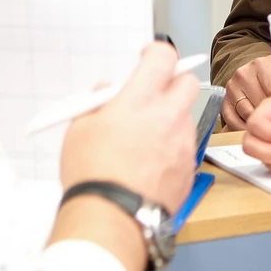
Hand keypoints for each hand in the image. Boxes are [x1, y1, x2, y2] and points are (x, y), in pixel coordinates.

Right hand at [59, 42, 200, 213]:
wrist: (111, 216)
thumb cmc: (92, 173)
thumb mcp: (80, 128)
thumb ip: (98, 102)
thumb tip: (107, 92)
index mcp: (140, 99)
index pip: (163, 56)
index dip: (155, 53)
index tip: (146, 58)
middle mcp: (168, 116)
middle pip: (187, 82)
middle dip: (172, 83)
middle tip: (151, 96)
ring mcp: (183, 142)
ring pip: (186, 117)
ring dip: (171, 119)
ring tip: (144, 140)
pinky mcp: (189, 168)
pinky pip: (185, 147)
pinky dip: (172, 148)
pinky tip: (150, 165)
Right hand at [220, 49, 270, 129]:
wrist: (251, 74)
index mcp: (259, 64)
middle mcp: (243, 75)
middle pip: (260, 103)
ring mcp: (232, 90)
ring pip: (249, 114)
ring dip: (262, 123)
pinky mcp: (225, 104)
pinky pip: (236, 123)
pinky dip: (248, 128)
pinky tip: (258, 127)